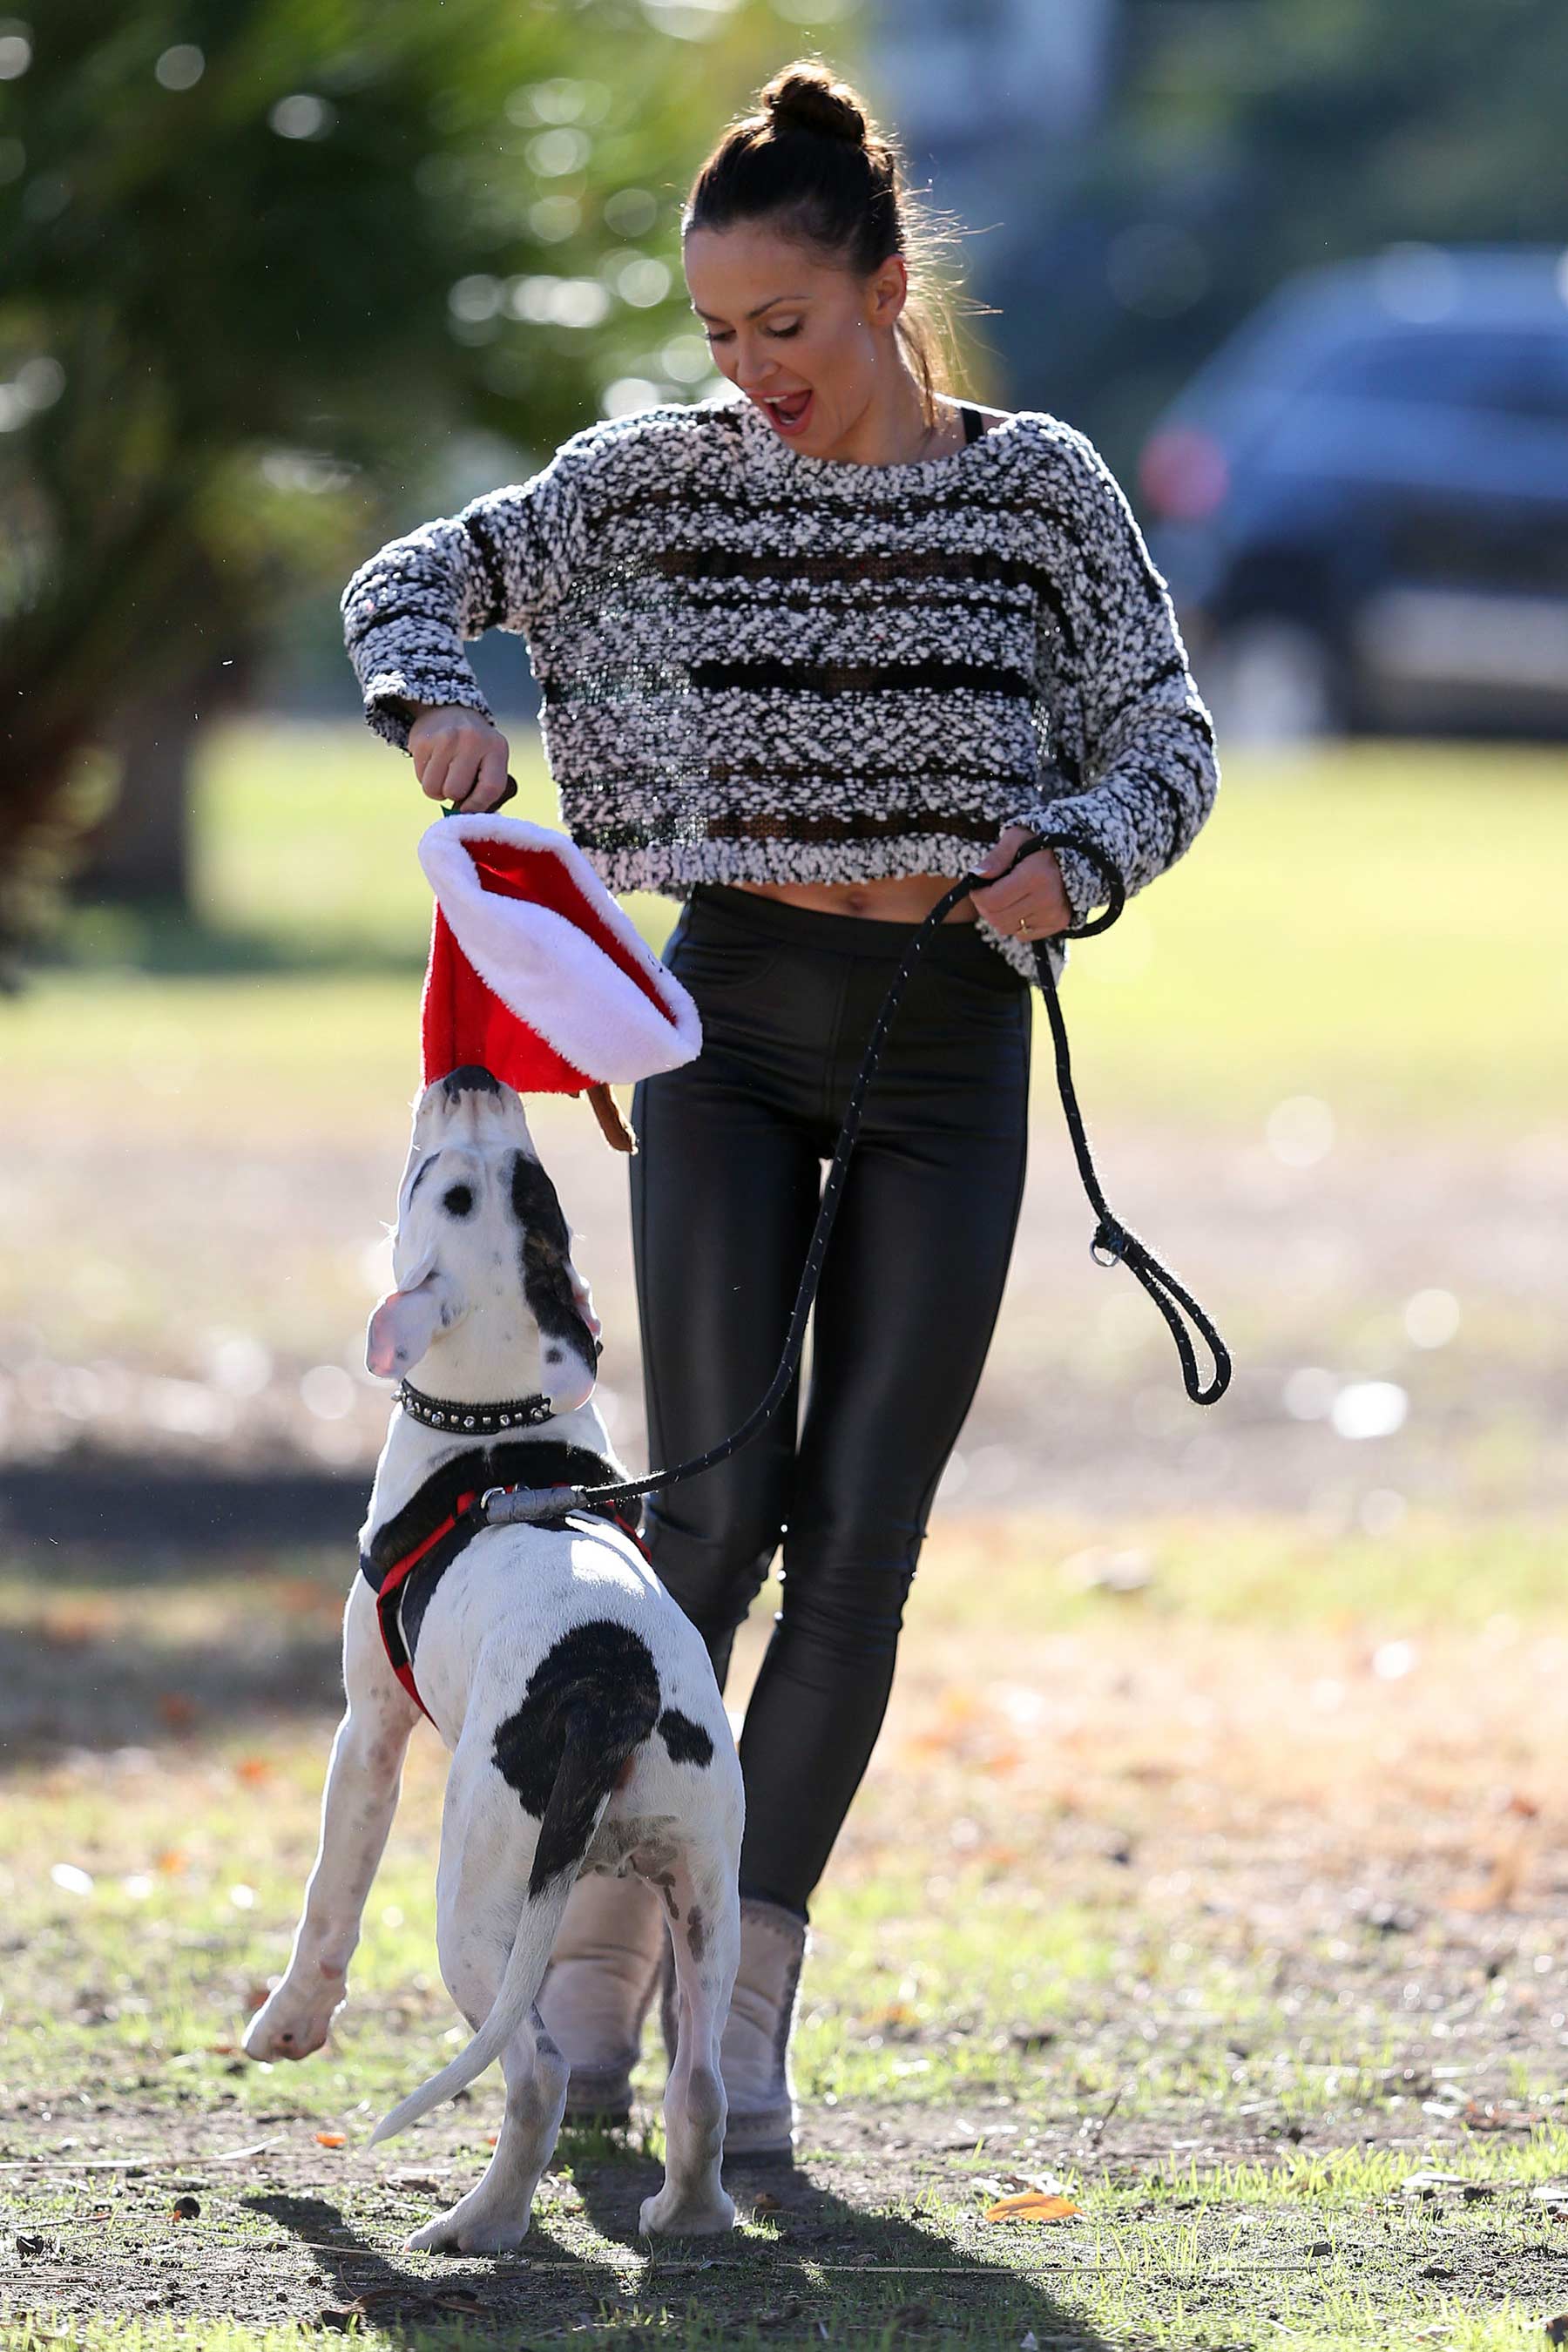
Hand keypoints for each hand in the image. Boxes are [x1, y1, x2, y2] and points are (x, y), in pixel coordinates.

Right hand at [407, 704, 511, 810]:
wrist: (449, 711)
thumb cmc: (475, 748)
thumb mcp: (490, 759)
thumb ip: (485, 788)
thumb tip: (467, 817)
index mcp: (496, 747)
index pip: (490, 788)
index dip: (478, 805)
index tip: (468, 809)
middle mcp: (471, 739)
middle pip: (456, 791)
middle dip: (454, 795)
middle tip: (455, 782)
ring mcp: (444, 738)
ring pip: (434, 789)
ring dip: (437, 790)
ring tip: (444, 774)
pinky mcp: (422, 741)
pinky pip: (420, 778)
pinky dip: (426, 778)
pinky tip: (434, 763)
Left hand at [968, 824, 1070, 942]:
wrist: (1074, 854)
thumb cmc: (1038, 845)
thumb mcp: (1016, 838)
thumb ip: (997, 856)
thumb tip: (977, 874)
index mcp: (1035, 875)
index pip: (992, 900)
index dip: (977, 895)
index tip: (978, 885)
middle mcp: (1047, 898)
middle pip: (997, 918)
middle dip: (985, 907)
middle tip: (989, 893)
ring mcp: (1054, 914)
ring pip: (1007, 928)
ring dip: (1000, 916)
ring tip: (1006, 898)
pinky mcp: (1058, 923)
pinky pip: (1023, 935)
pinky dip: (1016, 923)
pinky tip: (1022, 905)